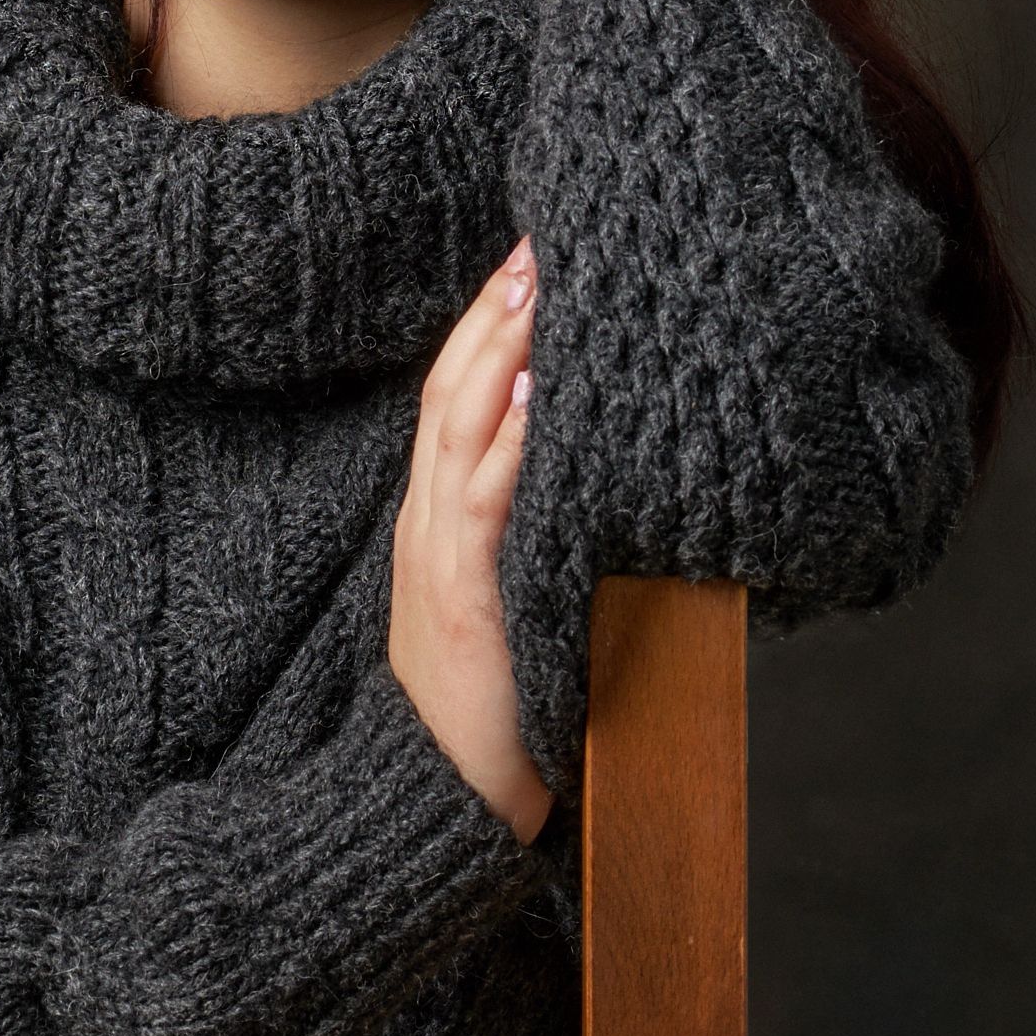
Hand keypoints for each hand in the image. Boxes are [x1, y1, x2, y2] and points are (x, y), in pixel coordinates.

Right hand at [389, 236, 553, 845]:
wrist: (432, 800)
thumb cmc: (493, 713)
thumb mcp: (510, 607)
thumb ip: (536, 543)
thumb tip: (608, 485)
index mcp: (435, 522)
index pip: (455, 398)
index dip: (488, 325)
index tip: (529, 259)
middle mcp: (427, 522)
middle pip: (454, 388)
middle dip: (495, 308)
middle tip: (539, 234)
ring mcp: (439, 554)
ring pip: (461, 423)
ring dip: (503, 345)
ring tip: (539, 278)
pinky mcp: (463, 593)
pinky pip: (485, 498)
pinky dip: (511, 435)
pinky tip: (543, 386)